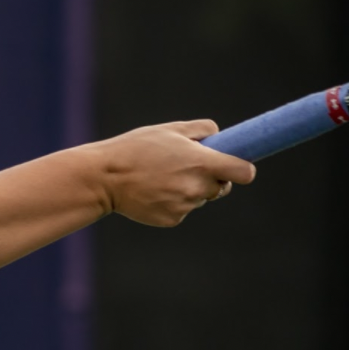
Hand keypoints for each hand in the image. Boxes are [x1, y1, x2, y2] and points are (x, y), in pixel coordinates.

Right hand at [96, 121, 255, 225]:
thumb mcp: (169, 129)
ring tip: (160, 179)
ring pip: (199, 199)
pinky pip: (182, 210)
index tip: (236, 167)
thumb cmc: (135, 149)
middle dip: (210, 179)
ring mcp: (185, 206)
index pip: (244, 173)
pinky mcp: (172, 220)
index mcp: (202, 163)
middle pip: (222, 188)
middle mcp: (197, 187)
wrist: (104, 178)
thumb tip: (218, 136)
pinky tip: (153, 193)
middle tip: (186, 168)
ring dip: (188, 191)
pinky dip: (172, 203)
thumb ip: (201, 129)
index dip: (243, 169)